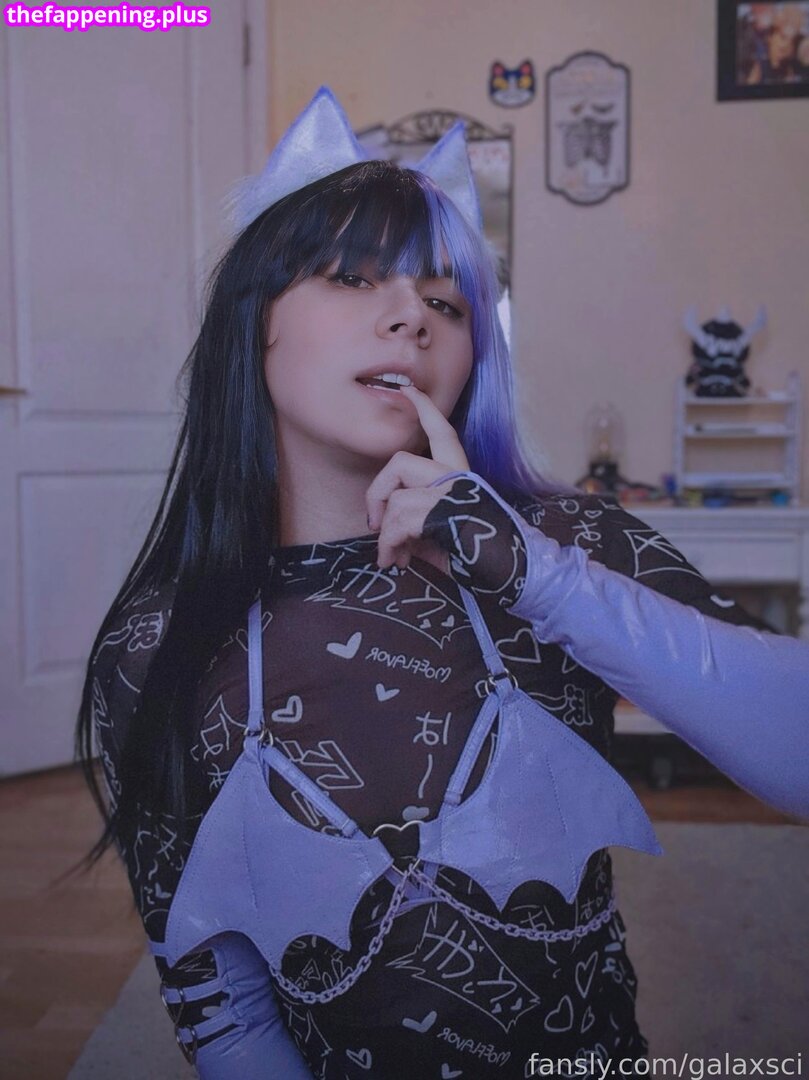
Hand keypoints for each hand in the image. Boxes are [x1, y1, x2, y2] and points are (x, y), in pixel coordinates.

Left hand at [365, 384, 470, 574]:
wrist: (515, 574)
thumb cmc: (480, 558)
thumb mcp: (440, 533)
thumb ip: (416, 521)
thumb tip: (386, 527)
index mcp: (462, 476)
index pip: (444, 433)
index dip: (425, 409)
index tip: (409, 390)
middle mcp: (460, 477)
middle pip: (400, 462)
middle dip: (377, 493)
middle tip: (374, 523)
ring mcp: (454, 493)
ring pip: (397, 498)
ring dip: (385, 534)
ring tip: (391, 556)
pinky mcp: (447, 512)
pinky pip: (400, 521)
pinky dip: (389, 545)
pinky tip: (396, 560)